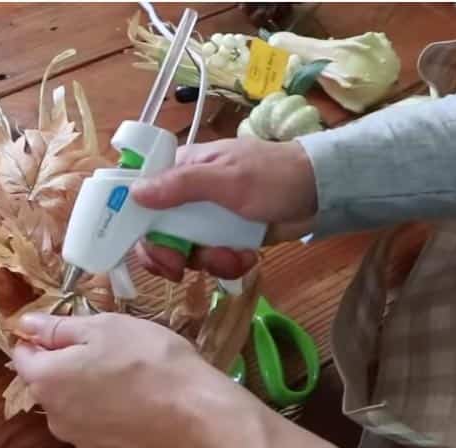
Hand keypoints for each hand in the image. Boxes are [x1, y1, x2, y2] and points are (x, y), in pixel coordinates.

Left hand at [11, 312, 273, 447]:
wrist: (198, 419)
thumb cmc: (149, 362)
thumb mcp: (104, 328)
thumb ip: (57, 328)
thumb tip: (22, 325)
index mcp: (45, 381)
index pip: (22, 354)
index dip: (41, 336)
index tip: (71, 326)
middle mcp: (52, 416)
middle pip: (48, 381)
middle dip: (68, 362)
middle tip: (109, 347)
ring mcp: (78, 441)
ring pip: (72, 404)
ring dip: (88, 388)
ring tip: (127, 374)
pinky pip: (95, 425)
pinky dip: (106, 412)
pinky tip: (136, 401)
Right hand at [132, 138, 317, 280]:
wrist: (322, 194)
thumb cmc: (273, 175)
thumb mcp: (226, 178)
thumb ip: (180, 186)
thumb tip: (134, 193)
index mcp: (181, 171)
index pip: (140, 196)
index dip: (133, 223)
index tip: (143, 246)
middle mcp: (188, 196)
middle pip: (156, 234)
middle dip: (170, 255)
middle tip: (180, 269)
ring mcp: (206, 220)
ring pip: (184, 252)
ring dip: (207, 262)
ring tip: (232, 257)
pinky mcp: (225, 238)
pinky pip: (211, 260)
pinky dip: (228, 264)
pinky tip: (247, 257)